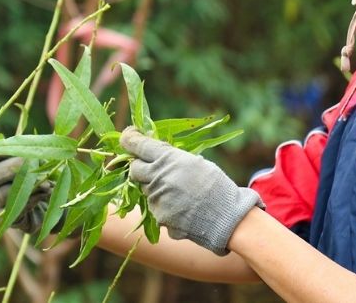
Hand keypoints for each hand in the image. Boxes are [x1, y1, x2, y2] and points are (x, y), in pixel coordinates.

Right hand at [0, 142, 51, 233]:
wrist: (57, 200)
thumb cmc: (47, 173)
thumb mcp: (41, 157)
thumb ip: (35, 150)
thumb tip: (37, 150)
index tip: (10, 143)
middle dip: (13, 166)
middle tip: (34, 161)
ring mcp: (0, 204)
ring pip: (3, 194)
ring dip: (28, 184)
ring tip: (46, 181)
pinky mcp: (13, 219)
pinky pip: (18, 208)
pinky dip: (34, 197)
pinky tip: (46, 190)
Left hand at [120, 127, 262, 255]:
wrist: (227, 218)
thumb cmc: (216, 186)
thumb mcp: (195, 162)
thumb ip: (171, 157)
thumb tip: (152, 151)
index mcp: (168, 159)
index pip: (137, 145)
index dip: (129, 139)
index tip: (128, 136)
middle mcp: (158, 178)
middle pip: (134, 169)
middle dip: (139, 166)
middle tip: (152, 167)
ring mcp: (156, 199)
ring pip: (145, 189)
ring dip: (155, 188)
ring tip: (179, 192)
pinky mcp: (158, 217)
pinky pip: (155, 207)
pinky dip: (164, 205)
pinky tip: (182, 207)